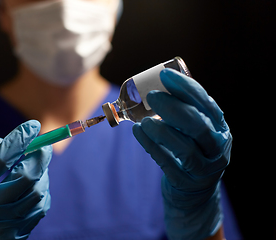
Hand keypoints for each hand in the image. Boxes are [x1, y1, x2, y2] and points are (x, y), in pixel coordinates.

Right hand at [0, 120, 51, 239]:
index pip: (0, 159)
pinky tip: (36, 186)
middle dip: (40, 156)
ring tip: (37, 166)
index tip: (33, 125)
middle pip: (27, 176)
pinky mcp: (16, 236)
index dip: (19, 139)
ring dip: (43, 173)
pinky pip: (40, 209)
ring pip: (38, 192)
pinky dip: (42, 191)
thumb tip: (4, 139)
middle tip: (43, 146)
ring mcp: (5, 225)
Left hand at [133, 69, 230, 239]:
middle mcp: (217, 148)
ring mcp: (204, 169)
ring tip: (144, 121)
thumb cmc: (191, 152)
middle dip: (174, 108)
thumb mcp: (196, 132)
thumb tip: (159, 85)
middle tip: (151, 96)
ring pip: (185, 149)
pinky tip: (138, 132)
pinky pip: (167, 164)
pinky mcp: (186, 183)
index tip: (165, 75)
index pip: (206, 104)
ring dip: (161, 131)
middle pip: (199, 126)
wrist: (194, 193)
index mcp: (220, 128)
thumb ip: (185, 112)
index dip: (186, 88)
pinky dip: (151, 146)